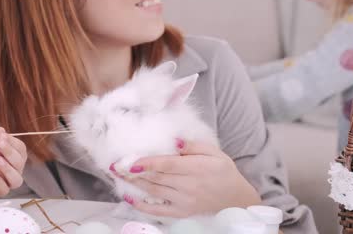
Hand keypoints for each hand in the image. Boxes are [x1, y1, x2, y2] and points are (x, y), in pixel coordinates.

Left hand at [0, 127, 27, 195]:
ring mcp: (9, 180)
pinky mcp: (0, 190)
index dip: (12, 142)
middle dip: (10, 152)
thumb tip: (0, 130)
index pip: (21, 148)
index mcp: (15, 155)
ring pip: (17, 179)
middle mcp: (15, 168)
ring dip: (7, 169)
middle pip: (20, 162)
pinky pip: (4, 189)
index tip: (1, 136)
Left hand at [118, 139, 260, 217]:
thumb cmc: (224, 172)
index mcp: (197, 168)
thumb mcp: (214, 152)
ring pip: (154, 191)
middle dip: (133, 172)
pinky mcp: (181, 212)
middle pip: (156, 178)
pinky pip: (158, 210)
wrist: (237, 199)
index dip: (147, 163)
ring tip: (117, 175)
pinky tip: (129, 198)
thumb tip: (175, 140)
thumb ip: (193, 145)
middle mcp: (188, 186)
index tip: (130, 160)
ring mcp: (184, 201)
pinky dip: (142, 205)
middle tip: (115, 165)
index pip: (167, 165)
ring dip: (134, 183)